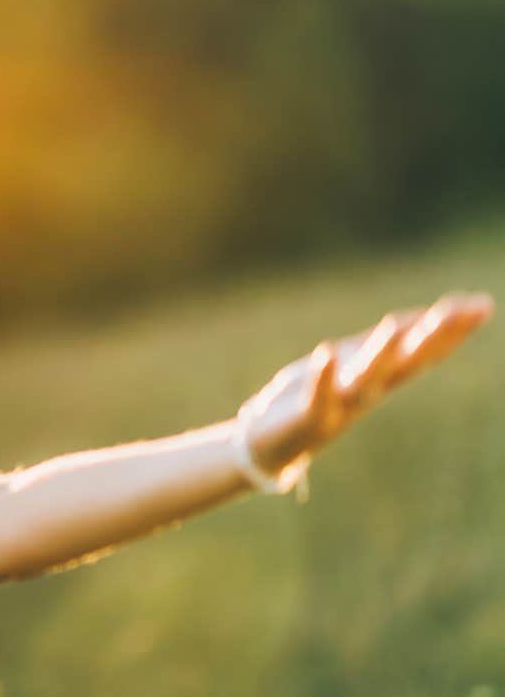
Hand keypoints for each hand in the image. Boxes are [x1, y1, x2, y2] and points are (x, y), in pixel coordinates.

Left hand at [240, 291, 494, 479]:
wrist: (269, 447)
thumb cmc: (312, 397)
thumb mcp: (351, 363)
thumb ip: (385, 343)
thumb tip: (424, 316)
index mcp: (379, 378)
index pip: (422, 351)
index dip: (452, 329)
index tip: (481, 304)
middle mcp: (367, 393)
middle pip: (406, 363)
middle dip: (433, 337)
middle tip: (464, 311)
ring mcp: (339, 407)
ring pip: (366, 380)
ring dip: (381, 354)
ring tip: (393, 325)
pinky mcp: (308, 420)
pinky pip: (317, 399)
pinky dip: (322, 378)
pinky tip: (325, 353)